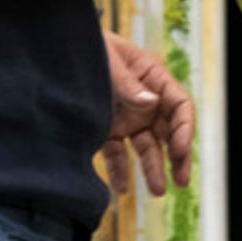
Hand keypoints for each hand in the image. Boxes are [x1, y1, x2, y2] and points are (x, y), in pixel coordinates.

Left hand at [100, 29, 193, 197]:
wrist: (56, 53)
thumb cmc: (89, 48)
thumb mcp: (109, 61)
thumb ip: (128, 84)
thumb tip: (152, 103)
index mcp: (152, 78)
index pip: (179, 105)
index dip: (184, 129)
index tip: (180, 151)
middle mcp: (144, 102)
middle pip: (169, 131)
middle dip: (178, 156)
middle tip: (181, 180)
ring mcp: (127, 118)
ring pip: (147, 147)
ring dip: (153, 168)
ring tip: (157, 192)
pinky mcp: (107, 131)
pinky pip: (117, 154)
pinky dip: (120, 171)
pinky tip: (120, 189)